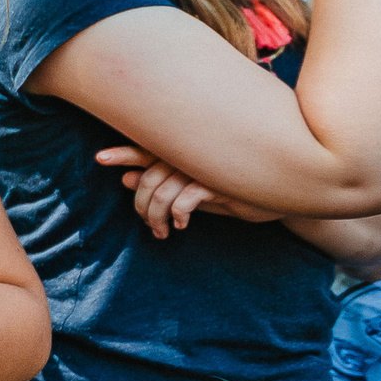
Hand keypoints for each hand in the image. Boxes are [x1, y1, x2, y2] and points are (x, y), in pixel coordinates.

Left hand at [95, 146, 285, 237]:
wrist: (282, 197)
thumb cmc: (236, 190)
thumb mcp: (194, 190)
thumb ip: (163, 184)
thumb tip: (125, 180)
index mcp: (185, 153)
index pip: (147, 149)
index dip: (123, 153)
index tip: (99, 158)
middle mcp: (192, 155)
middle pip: (148, 177)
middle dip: (141, 206)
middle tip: (152, 227)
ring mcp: (205, 167)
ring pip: (161, 190)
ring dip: (156, 216)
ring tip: (164, 232)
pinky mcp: (220, 182)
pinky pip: (185, 198)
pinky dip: (178, 214)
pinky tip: (183, 225)